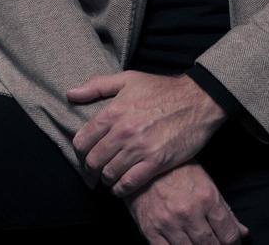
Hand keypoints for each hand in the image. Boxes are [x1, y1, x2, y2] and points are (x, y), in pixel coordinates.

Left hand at [67, 70, 226, 195]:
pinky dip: (121, 189)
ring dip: (106, 178)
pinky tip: (121, 186)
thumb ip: (97, 86)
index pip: (82, 140)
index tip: (84, 154)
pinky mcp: (155, 162)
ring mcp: (139, 148)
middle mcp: (123, 131)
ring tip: (109, 176)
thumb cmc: (162, 89)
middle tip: (94, 170)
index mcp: (114, 111)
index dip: (79, 151)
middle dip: (90, 168)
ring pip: (109, 174)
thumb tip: (70, 94)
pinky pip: (128, 184)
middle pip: (93, 160)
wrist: (197, 100)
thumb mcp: (128, 79)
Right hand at [123, 159, 249, 244]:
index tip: (231, 243)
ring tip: (199, 243)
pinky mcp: (151, 231)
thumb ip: (225, 210)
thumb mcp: (205, 183)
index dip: (233, 243)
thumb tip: (243, 233)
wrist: (142, 164)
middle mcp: (189, 212)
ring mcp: (169, 223)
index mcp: (207, 197)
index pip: (229, 235)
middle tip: (215, 243)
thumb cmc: (177, 171)